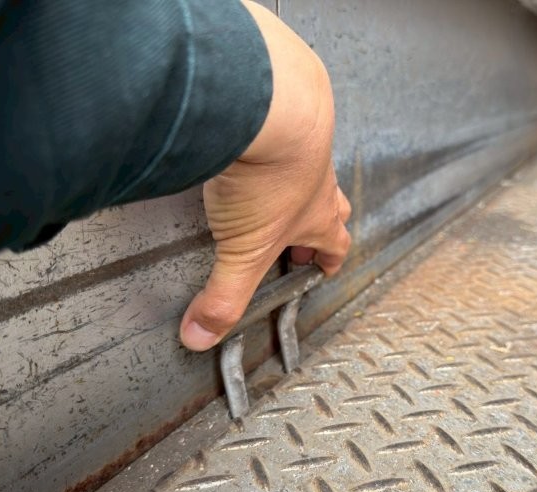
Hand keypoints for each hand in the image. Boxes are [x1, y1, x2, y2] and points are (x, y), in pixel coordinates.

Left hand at [179, 1, 350, 351]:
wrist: (273, 110)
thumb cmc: (271, 180)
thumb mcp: (244, 251)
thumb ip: (223, 296)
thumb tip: (201, 336)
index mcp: (318, 218)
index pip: (335, 246)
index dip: (329, 260)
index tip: (323, 267)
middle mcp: (318, 181)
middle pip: (331, 206)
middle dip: (318, 223)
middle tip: (298, 234)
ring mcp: (303, 144)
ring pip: (309, 168)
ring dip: (297, 183)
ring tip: (274, 189)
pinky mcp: (280, 113)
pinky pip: (281, 133)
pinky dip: (270, 144)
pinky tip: (249, 145)